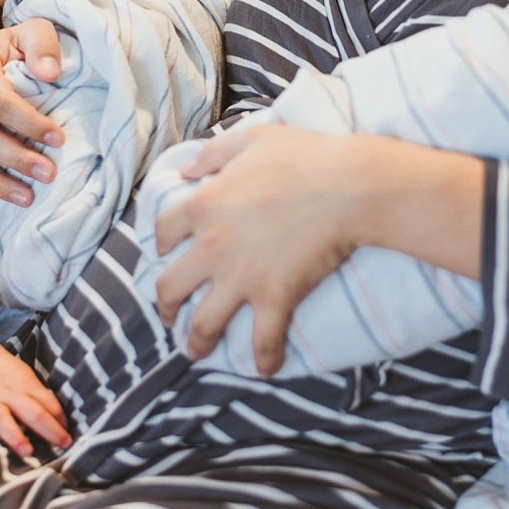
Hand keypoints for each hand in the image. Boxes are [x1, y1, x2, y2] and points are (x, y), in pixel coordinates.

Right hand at [0, 340, 70, 456]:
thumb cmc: (2, 370)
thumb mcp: (24, 377)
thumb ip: (38, 396)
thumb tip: (59, 418)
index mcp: (26, 386)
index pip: (48, 403)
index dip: (60, 420)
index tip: (70, 437)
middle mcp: (8, 395)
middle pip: (32, 412)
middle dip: (48, 430)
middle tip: (63, 445)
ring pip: (2, 418)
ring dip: (15, 434)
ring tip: (27, 451)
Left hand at [152, 124, 368, 376]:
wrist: (348, 185)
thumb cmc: (304, 156)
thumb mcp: (251, 139)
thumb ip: (212, 154)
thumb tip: (185, 170)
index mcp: (203, 205)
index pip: (163, 231)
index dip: (161, 243)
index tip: (166, 252)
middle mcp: (212, 246)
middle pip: (169, 287)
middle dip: (165, 307)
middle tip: (171, 315)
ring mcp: (241, 276)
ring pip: (203, 323)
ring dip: (196, 342)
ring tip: (196, 352)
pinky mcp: (275, 297)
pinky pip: (262, 340)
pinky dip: (263, 360)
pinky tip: (264, 369)